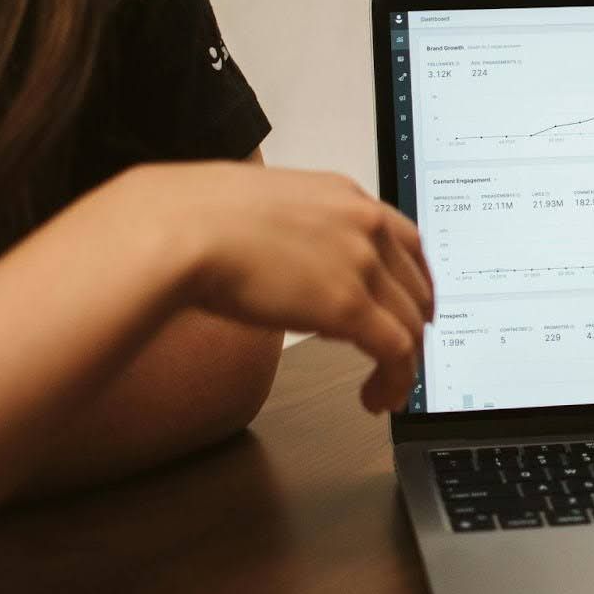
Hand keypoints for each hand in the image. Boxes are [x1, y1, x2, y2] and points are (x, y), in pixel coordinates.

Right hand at [115, 163, 433, 412]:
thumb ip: (297, 231)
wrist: (179, 228)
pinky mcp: (350, 306)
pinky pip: (396, 352)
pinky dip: (396, 380)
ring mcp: (362, 264)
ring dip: (404, 364)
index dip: (415, 280)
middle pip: (415, 285)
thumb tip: (295, 264)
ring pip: (410, 323)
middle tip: (401, 355)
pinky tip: (378, 397)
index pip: (406, 240)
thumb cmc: (195, 217)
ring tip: (385, 390)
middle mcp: (364, 225)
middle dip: (412, 326)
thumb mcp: (265, 208)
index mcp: (345, 196)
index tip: (412, 304)